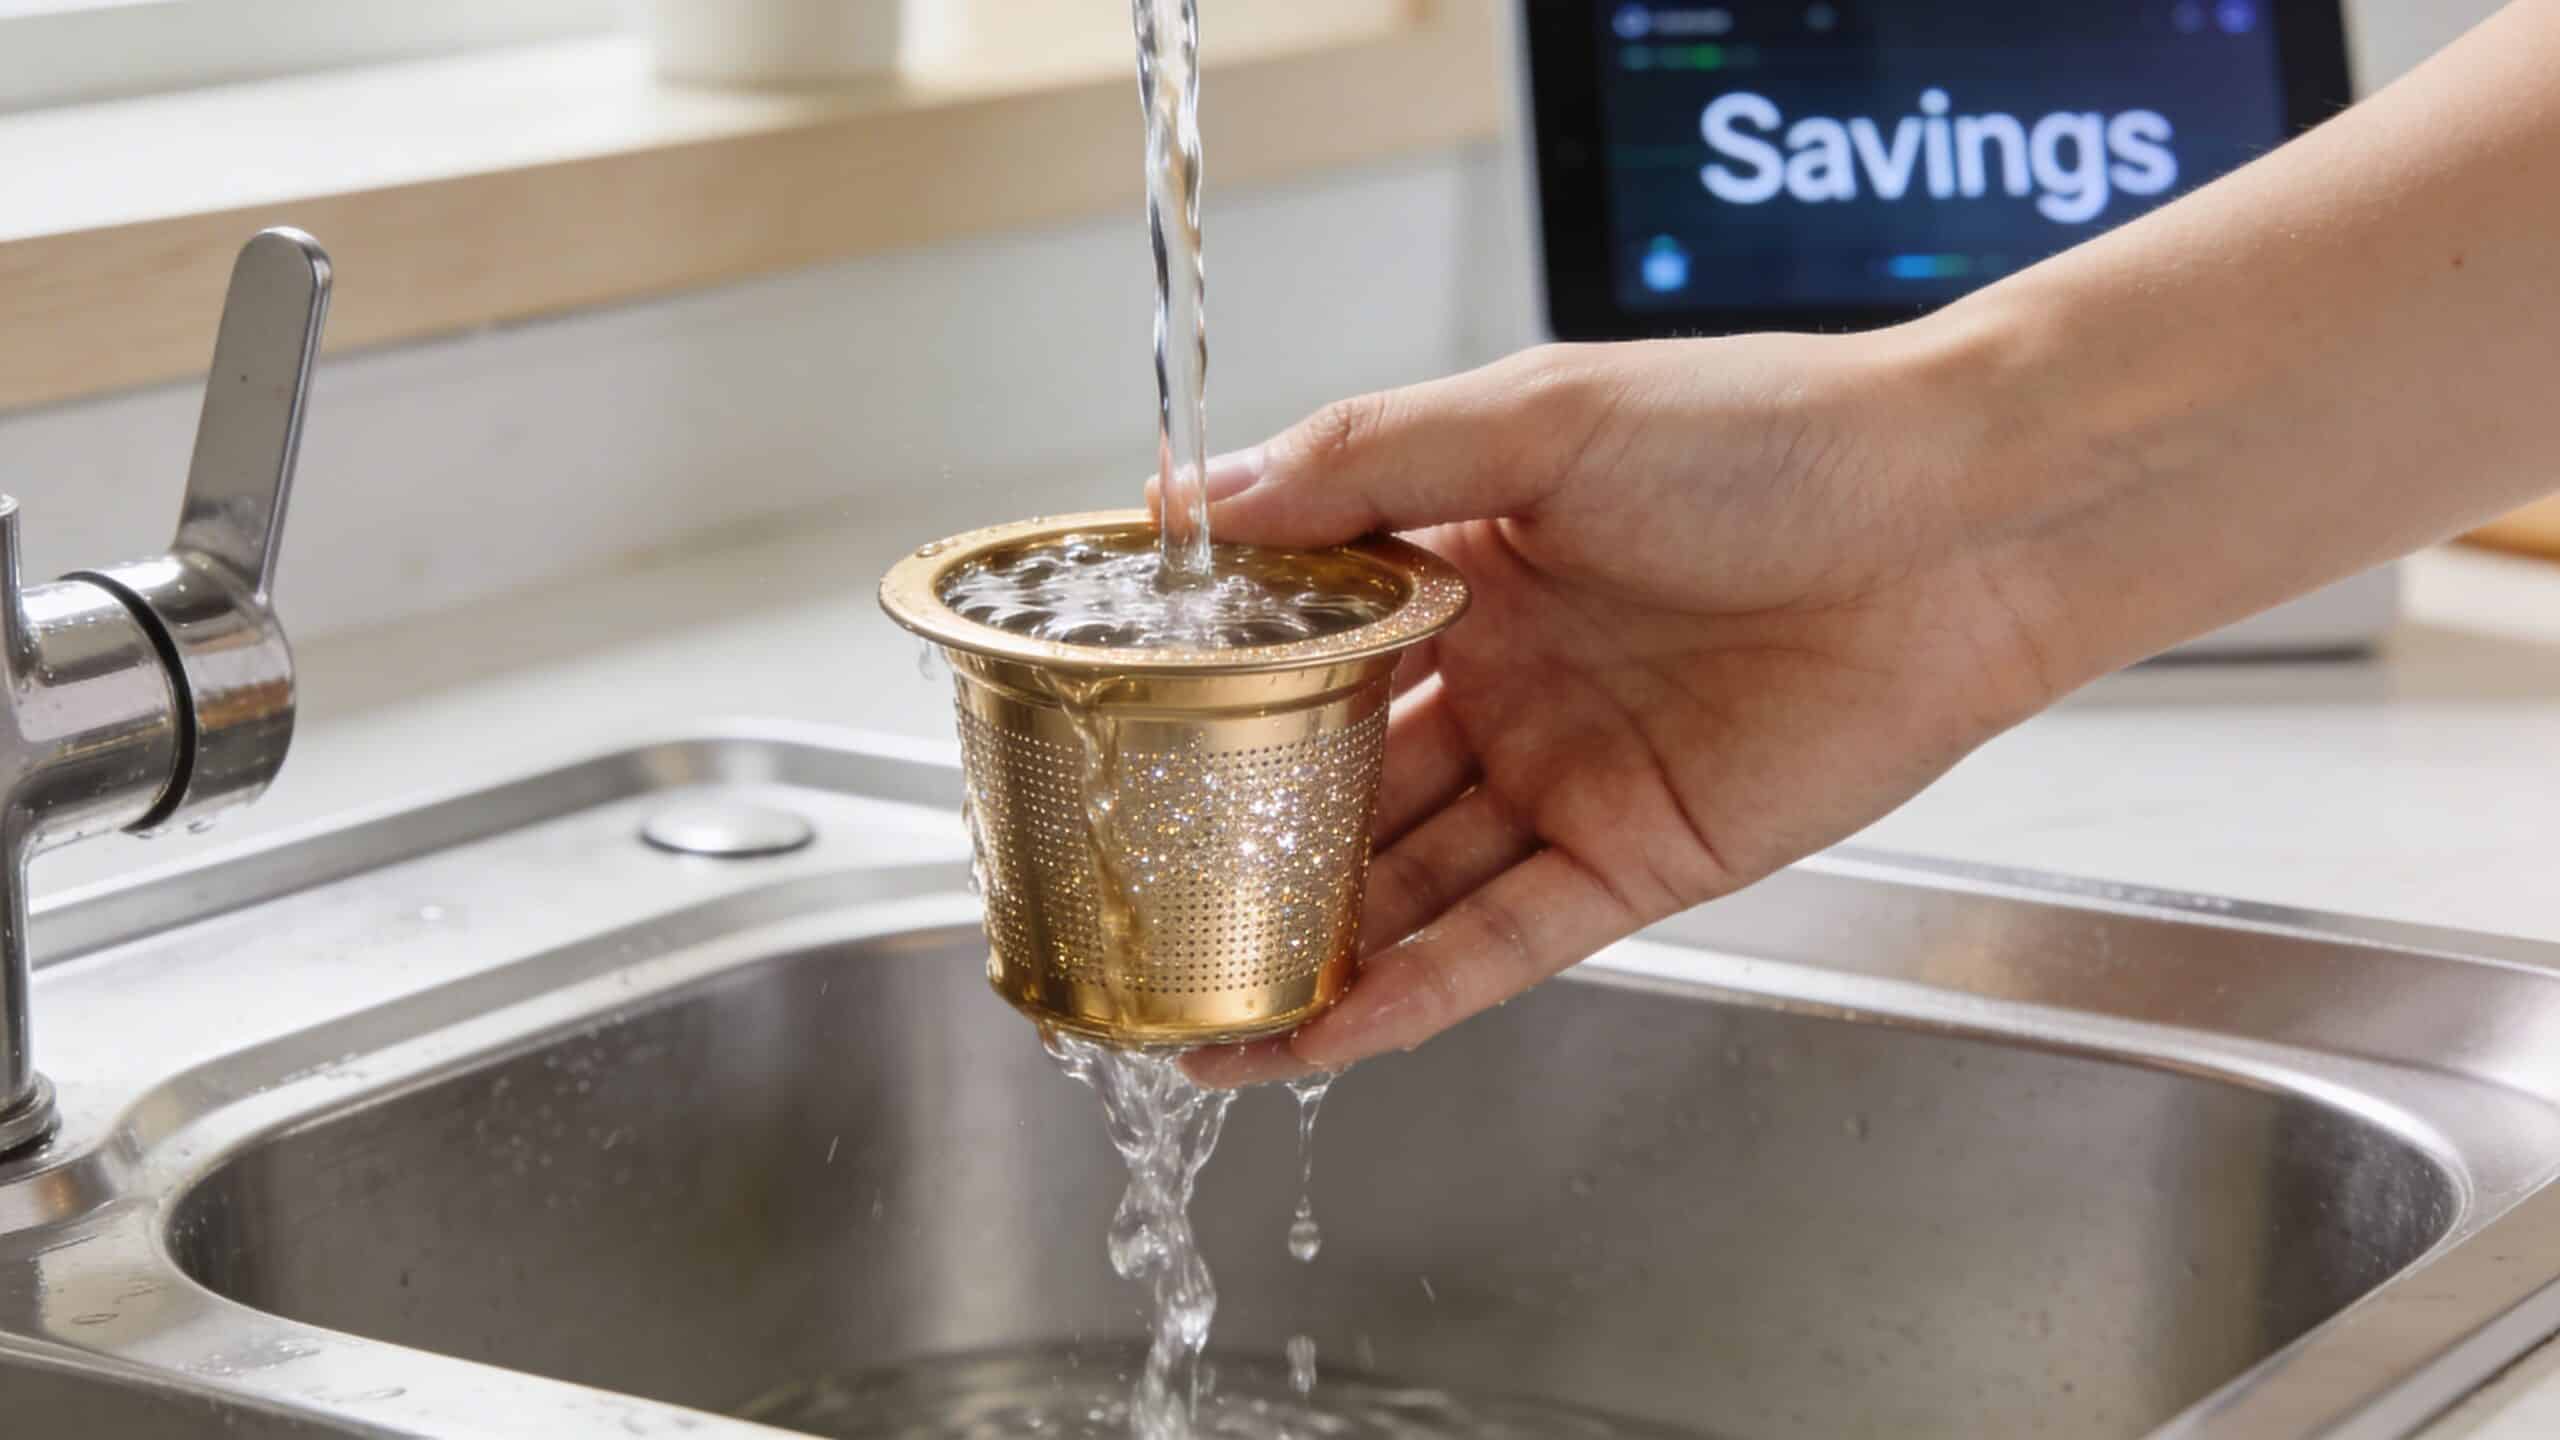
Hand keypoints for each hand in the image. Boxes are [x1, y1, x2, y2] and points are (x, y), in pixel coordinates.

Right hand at [1180, 334, 2066, 1086]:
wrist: (1963, 520)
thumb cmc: (1775, 435)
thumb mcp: (1541, 416)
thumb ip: (1366, 461)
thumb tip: (1193, 497)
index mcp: (1470, 558)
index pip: (1307, 635)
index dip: (1214, 685)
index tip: (1111, 730)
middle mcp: (1507, 674)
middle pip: (1341, 775)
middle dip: (1237, 837)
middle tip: (1126, 895)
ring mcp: (1564, 774)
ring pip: (1404, 876)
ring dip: (1302, 939)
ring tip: (1186, 996)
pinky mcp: (1633, 859)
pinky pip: (1498, 941)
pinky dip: (1406, 989)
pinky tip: (1309, 1031)